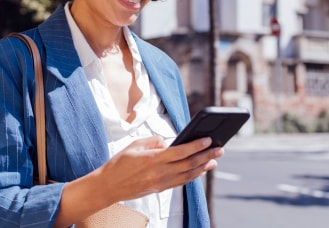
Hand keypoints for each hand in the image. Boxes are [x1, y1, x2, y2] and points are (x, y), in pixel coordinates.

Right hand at [94, 136, 223, 202]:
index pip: (181, 152)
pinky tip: (199, 170)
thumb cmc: (119, 164)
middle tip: (219, 149)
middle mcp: (160, 172)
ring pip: (188, 175)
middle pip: (189, 164)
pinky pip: (181, 182)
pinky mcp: (160, 189)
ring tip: (214, 160)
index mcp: (153, 159)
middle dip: (206, 156)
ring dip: (203, 167)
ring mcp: (161, 182)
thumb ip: (153, 141)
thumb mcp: (134, 145)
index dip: (196, 146)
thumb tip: (167, 142)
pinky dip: (193, 176)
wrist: (108, 186)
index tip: (208, 139)